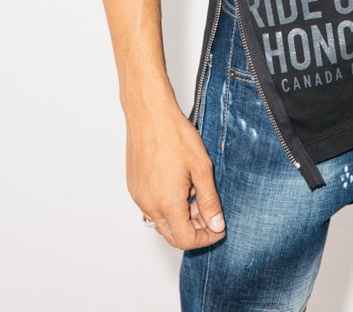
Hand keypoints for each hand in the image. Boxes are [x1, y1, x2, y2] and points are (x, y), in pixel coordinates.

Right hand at [126, 104, 225, 248]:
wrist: (149, 113)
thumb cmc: (174, 134)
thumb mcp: (202, 168)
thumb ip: (210, 201)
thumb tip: (216, 225)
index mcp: (167, 203)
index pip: (186, 240)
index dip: (206, 238)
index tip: (218, 227)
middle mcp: (148, 205)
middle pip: (172, 236)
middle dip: (194, 229)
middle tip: (208, 211)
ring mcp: (138, 196)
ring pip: (161, 222)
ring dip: (180, 217)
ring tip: (194, 191)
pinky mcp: (134, 187)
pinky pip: (151, 207)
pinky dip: (167, 205)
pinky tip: (179, 184)